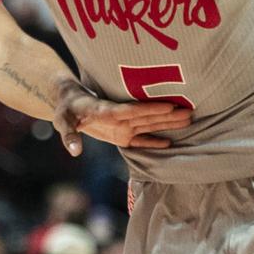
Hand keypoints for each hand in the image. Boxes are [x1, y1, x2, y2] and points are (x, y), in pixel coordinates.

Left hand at [53, 82, 192, 155]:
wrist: (69, 102)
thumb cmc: (65, 110)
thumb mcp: (63, 122)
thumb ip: (70, 136)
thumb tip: (74, 151)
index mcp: (107, 110)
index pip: (131, 109)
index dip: (150, 108)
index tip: (169, 105)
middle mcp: (120, 117)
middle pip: (147, 116)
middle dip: (168, 114)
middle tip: (190, 111)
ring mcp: (123, 126)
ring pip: (148, 124)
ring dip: (167, 123)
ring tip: (188, 118)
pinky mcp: (121, 135)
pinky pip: (140, 139)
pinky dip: (152, 142)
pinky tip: (168, 144)